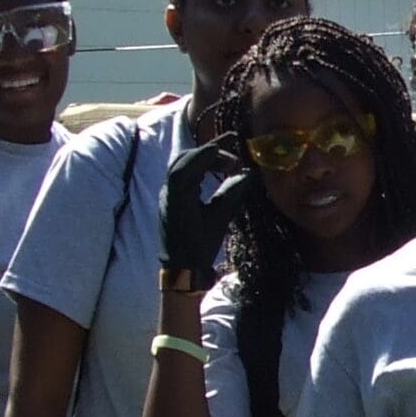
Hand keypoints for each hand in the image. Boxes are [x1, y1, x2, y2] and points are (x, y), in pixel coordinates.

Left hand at [159, 136, 255, 286]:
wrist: (181, 270)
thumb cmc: (198, 247)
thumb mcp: (218, 220)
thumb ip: (231, 194)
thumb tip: (247, 174)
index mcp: (177, 196)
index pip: (187, 165)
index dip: (206, 153)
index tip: (225, 146)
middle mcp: (168, 191)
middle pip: (183, 160)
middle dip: (207, 152)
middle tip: (231, 149)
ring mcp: (167, 195)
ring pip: (182, 166)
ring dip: (202, 159)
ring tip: (226, 160)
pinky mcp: (171, 200)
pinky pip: (182, 175)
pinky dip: (198, 168)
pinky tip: (214, 173)